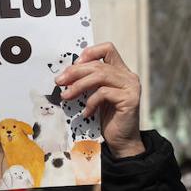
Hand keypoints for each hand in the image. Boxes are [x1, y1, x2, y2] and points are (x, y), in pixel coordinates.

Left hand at [55, 42, 143, 157]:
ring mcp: (131, 87)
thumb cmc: (108, 119)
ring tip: (67, 96)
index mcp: (121, 71)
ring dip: (79, 85)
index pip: (108, 49)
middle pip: (98, 64)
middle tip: (59, 82)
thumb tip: (68, 72)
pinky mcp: (130, 99)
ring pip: (100, 76)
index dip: (90, 52)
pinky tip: (86, 113)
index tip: (75, 64)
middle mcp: (128, 76)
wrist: (122, 141)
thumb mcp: (97, 96)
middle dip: (75, 72)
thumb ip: (90, 81)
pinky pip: (104, 93)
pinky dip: (91, 102)